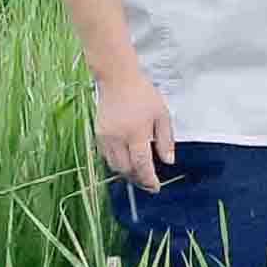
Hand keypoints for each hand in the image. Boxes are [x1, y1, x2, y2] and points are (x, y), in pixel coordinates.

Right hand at [94, 73, 177, 191]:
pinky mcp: (98, 134)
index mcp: (136, 133)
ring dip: (127, 173)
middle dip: (138, 180)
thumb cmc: (143, 95)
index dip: (149, 179)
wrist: (117, 79)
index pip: (142, 164)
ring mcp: (105, 136)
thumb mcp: (162, 115)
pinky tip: (127, 162)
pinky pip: (106, 156)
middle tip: (149, 184)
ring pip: (114, 165)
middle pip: (126, 169)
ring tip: (139, 175)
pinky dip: (117, 163)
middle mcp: (117, 137)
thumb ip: (166, 140)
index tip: (156, 187)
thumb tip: (168, 162)